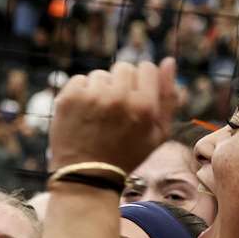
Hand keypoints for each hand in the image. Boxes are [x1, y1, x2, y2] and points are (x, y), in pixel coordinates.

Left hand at [49, 58, 177, 173]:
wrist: (86, 176)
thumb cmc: (126, 156)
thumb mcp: (157, 134)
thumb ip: (168, 98)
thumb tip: (169, 61)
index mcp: (144, 106)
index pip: (146, 67)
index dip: (141, 82)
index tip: (133, 98)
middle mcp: (118, 98)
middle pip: (124, 68)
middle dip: (121, 85)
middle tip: (115, 110)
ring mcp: (92, 97)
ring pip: (100, 75)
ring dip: (100, 90)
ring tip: (98, 116)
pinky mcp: (69, 98)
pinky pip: (80, 80)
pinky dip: (81, 94)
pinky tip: (83, 115)